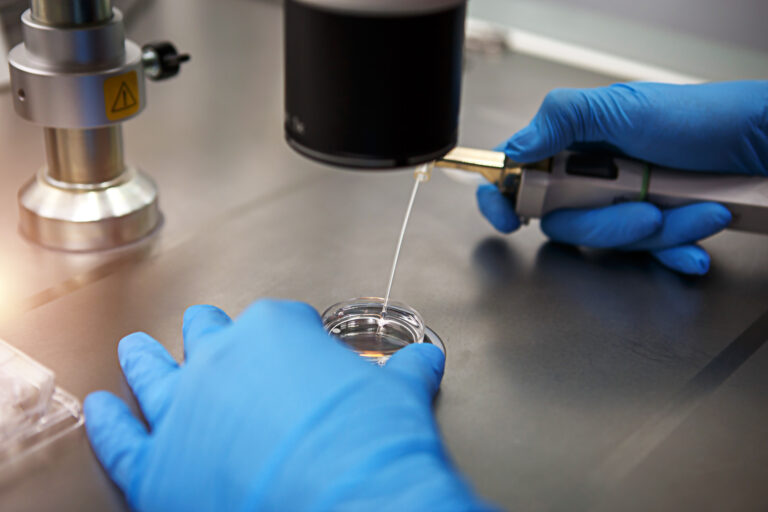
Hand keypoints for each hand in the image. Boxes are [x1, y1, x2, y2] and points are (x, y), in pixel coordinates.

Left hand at [84, 300, 491, 510]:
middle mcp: (221, 360)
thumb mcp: (400, 396)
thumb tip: (426, 362)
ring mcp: (183, 411)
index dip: (294, 336)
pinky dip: (107, 424)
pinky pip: (121, 440)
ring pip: (152, 373)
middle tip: (212, 335)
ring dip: (143, 361)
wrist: (350, 506)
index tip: (302, 350)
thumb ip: (407, 373)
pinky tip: (98, 410)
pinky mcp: (157, 468)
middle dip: (213, 334)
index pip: (280, 321)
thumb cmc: (372, 445)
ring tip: (134, 351)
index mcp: (275, 332)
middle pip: (208, 333)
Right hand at [477, 80, 767, 274]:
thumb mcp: (622, 108)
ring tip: (698, 208)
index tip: (508, 217)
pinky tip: (698, 241)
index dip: (505, 198)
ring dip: (659, 234)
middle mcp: (595, 177)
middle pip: (566, 223)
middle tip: (646, 207)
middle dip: (608, 225)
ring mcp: (623, 205)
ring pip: (610, 244)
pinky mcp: (654, 228)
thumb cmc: (701, 118)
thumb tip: (513, 150)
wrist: (764, 144)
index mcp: (577, 146)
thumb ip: (561, 119)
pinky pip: (647, 257)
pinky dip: (675, 252)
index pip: (521, 175)